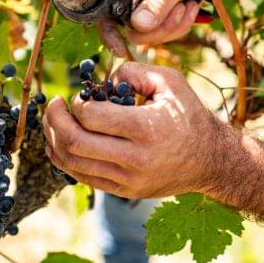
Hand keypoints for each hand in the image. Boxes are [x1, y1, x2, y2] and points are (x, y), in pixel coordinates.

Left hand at [42, 62, 229, 197]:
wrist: (211, 159)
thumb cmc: (188, 115)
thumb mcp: (169, 81)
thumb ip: (133, 70)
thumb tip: (102, 80)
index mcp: (147, 128)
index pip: (92, 117)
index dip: (76, 104)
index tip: (78, 97)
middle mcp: (136, 158)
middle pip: (75, 142)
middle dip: (55, 121)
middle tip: (53, 106)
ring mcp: (129, 180)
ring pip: (74, 164)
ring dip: (54, 141)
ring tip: (52, 123)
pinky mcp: (125, 191)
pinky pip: (84, 178)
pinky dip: (64, 161)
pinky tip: (58, 144)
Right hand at [103, 0, 232, 45]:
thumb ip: (158, 1)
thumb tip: (137, 26)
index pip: (106, 7)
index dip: (108, 31)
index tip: (120, 49)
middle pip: (132, 29)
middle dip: (158, 28)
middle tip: (181, 10)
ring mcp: (148, 6)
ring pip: (150, 34)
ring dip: (174, 25)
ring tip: (189, 4)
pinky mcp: (162, 14)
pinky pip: (165, 32)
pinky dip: (181, 25)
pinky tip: (192, 8)